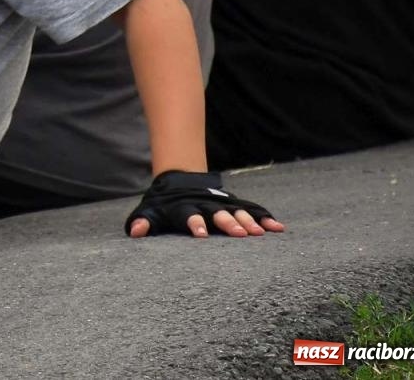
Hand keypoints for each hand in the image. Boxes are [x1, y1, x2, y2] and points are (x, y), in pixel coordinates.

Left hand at [125, 170, 285, 238]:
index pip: (189, 216)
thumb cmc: (164, 203)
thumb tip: (135, 231)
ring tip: (259, 233)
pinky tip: (278, 227)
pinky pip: (252, 210)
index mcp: (184, 208)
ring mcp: (222, 204)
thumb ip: (144, 221)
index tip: (200, 234)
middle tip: (238, 234)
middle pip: (218, 214)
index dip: (194, 223)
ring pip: (237, 212)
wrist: (179, 179)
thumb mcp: (151, 210)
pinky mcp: (233, 204)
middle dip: (228, 223)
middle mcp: (206, 206)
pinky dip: (264, 218)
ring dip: (248, 221)